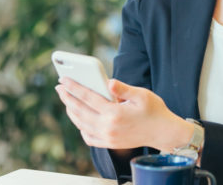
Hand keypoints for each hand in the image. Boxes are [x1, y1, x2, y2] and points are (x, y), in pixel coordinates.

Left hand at [55, 78, 193, 151]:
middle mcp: (108, 127)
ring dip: (71, 111)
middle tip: (59, 87)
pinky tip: (79, 118)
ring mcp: (107, 137)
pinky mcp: (110, 144)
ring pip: (81, 124)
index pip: (88, 97)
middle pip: (80, 111)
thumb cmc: (154, 110)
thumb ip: (123, 88)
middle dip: (67, 98)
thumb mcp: (142, 95)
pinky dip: (81, 127)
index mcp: (115, 113)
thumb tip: (108, 82)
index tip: (63, 79)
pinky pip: (88, 137)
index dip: (73, 87)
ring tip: (66, 100)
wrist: (163, 132)